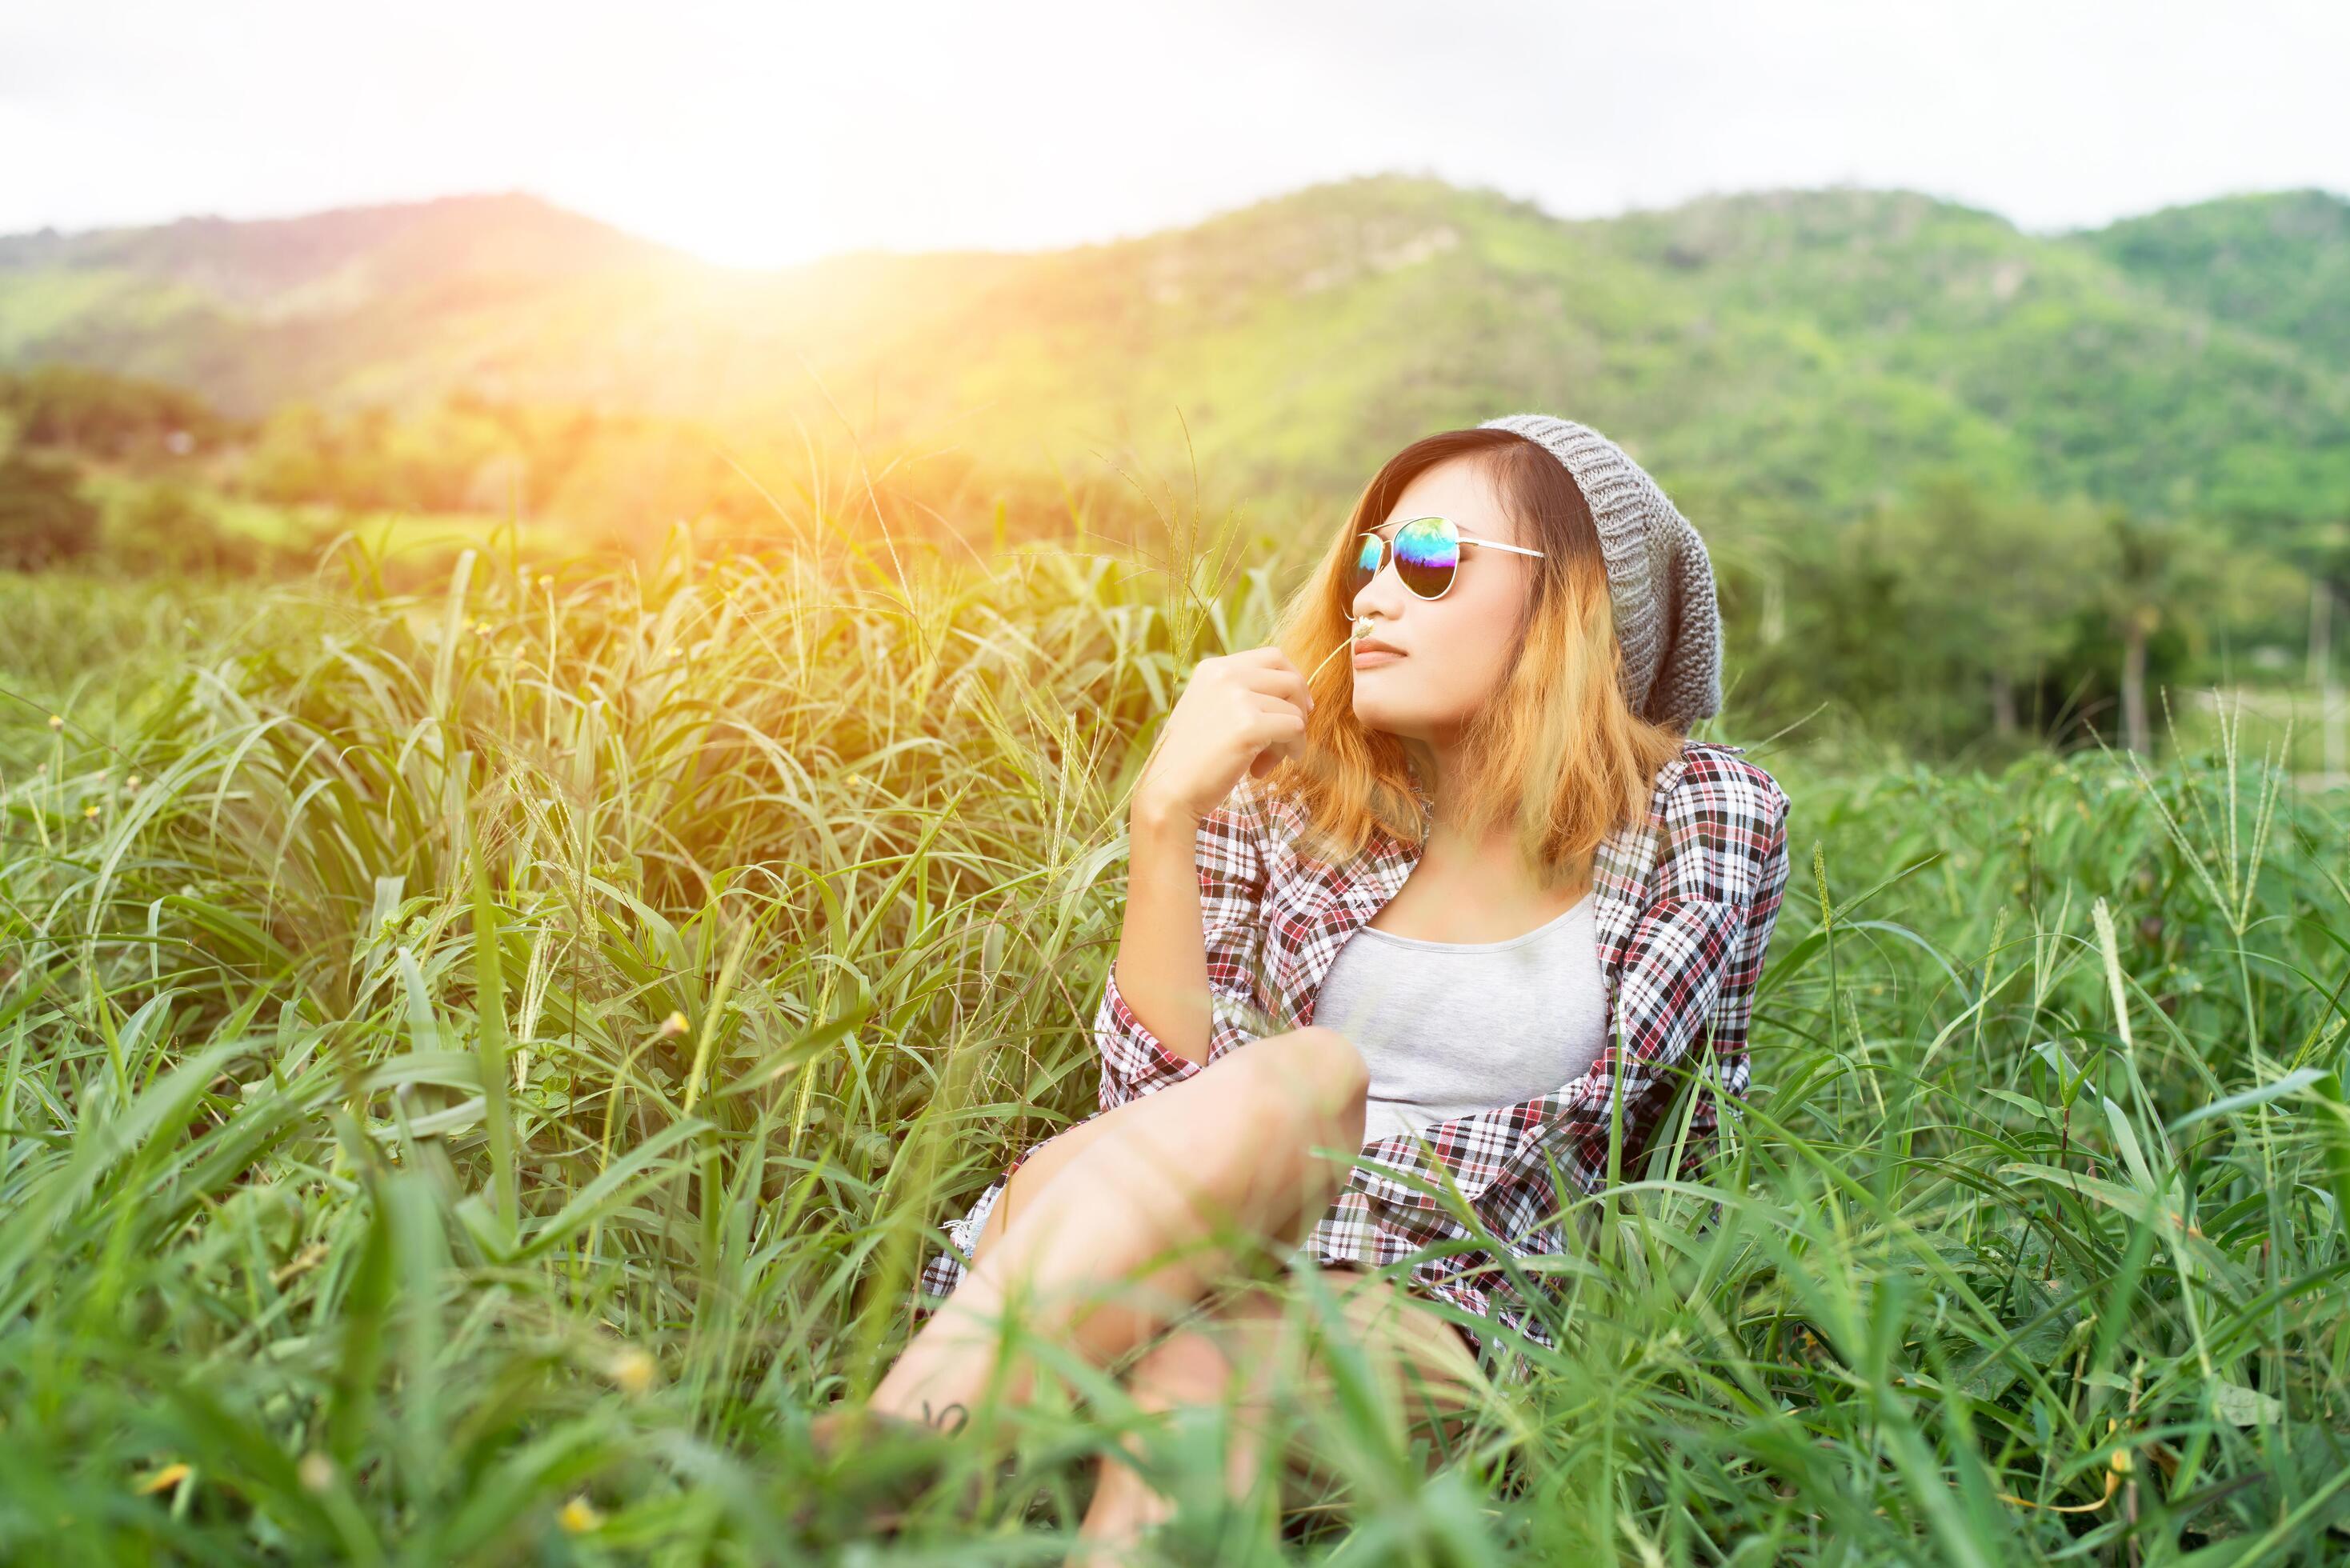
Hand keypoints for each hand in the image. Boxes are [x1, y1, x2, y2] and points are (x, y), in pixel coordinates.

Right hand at [1134, 645, 1315, 827]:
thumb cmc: (1192, 759)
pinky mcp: (1249, 725)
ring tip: (1267, 761)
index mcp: (1214, 668)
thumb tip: (1297, 698)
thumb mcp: (1211, 711)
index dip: (1293, 680)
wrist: (1168, 791)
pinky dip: (1293, 748)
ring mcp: (1237, 698)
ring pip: (1295, 708)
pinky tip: (1266, 768)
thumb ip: (1242, 697)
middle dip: (1299, 708)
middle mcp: (1226, 674)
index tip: (1297, 706)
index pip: (1273, 657)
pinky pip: (1296, 728)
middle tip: (1290, 737)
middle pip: (1291, 678)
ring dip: (1291, 738)